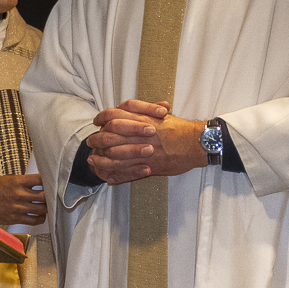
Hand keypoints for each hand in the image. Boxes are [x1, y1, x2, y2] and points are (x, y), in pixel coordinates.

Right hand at [0, 173, 46, 225]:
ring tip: (46, 205)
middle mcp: (19, 195)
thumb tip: (38, 180)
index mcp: (17, 182)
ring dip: (46, 207)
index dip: (48, 180)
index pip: (39, 179)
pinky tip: (40, 215)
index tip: (50, 181)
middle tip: (52, 195)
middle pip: (44, 196)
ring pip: (42, 209)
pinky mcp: (17, 218)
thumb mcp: (7, 179)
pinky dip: (40, 218)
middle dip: (50, 195)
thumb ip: (23, 180)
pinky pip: (34, 220)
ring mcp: (19, 208)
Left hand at [84, 98, 208, 183]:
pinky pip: (128, 173)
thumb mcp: (161, 115)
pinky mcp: (150, 167)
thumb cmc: (180, 129)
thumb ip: (143, 112)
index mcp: (142, 119)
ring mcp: (144, 152)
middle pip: (109, 135)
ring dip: (101, 158)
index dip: (102, 118)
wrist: (197, 143)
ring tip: (93, 159)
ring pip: (115, 156)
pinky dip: (116, 176)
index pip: (114, 115)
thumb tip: (128, 109)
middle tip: (92, 141)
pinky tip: (108, 177)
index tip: (97, 121)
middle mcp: (140, 135)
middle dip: (97, 139)